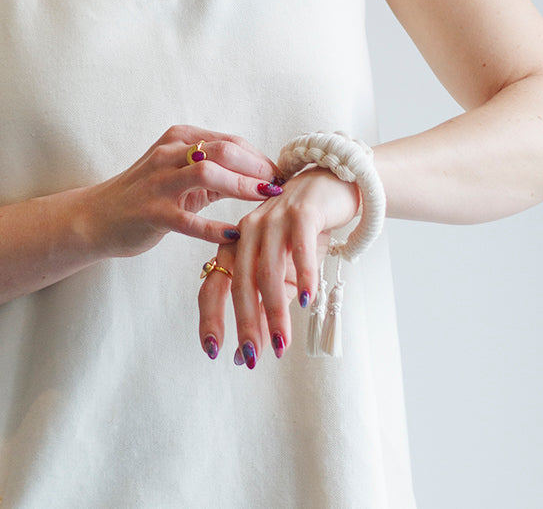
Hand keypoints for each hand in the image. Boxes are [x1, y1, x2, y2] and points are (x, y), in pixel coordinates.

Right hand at [85, 125, 281, 259]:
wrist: (97, 217)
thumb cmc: (146, 195)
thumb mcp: (180, 173)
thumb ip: (215, 171)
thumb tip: (260, 175)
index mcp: (179, 139)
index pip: (229, 141)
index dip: (259, 157)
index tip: (280, 175)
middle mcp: (168, 153)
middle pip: (222, 150)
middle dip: (256, 167)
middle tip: (279, 186)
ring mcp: (158, 182)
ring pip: (206, 173)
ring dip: (241, 185)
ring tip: (264, 200)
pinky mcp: (151, 212)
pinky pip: (188, 219)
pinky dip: (214, 227)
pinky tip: (235, 234)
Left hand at [197, 167, 358, 365]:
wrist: (331, 186)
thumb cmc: (303, 235)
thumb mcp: (283, 274)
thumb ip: (264, 308)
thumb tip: (243, 355)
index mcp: (236, 243)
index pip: (214, 282)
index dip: (211, 316)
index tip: (214, 351)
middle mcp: (248, 230)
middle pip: (239, 281)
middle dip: (244, 322)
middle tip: (250, 357)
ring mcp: (273, 219)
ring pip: (268, 270)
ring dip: (274, 311)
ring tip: (281, 343)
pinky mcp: (302, 212)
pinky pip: (300, 248)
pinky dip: (303, 275)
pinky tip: (307, 299)